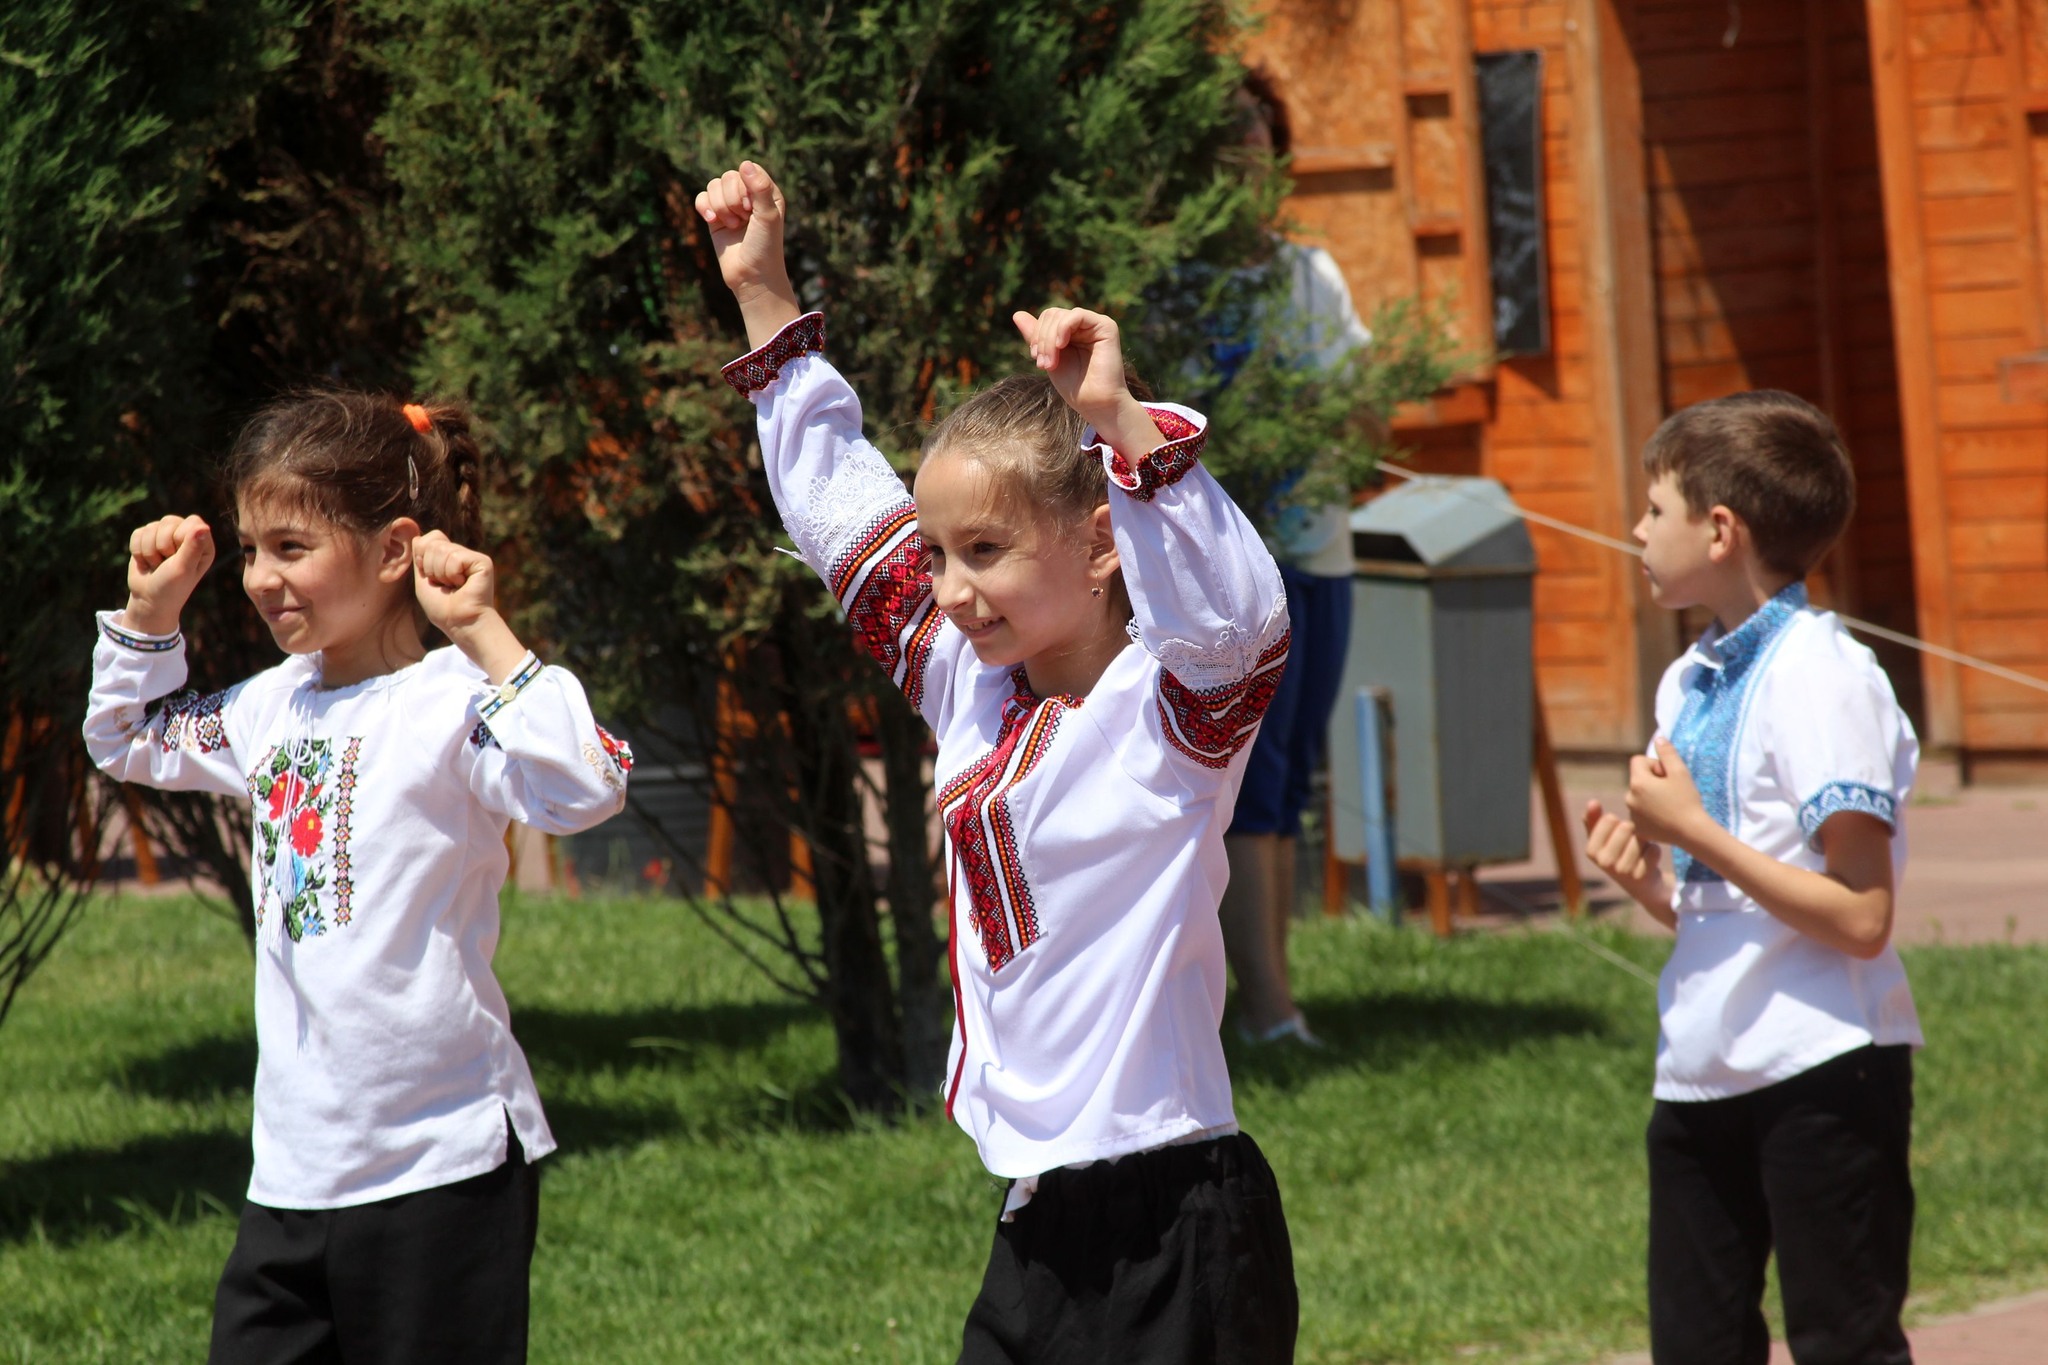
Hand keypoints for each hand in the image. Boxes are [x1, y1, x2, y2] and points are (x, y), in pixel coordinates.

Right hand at [123, 514, 214, 634]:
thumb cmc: (172, 587)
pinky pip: (138, 533)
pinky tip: (146, 562)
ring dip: (149, 551)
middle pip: (169, 521)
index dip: (180, 537)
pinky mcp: (147, 539)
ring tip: (157, 565)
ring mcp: (165, 536)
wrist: (148, 599)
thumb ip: (192, 547)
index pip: (192, 521)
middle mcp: (186, 537)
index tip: (178, 556)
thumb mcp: (184, 568)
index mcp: (202, 543)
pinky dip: (138, 551)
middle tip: (166, 563)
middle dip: (162, 545)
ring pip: (151, 526)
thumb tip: (204, 527)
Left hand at [411, 530, 496, 636]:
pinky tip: (463, 585)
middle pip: (433, 543)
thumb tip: (417, 537)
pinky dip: (453, 575)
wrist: (460, 623)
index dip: (422, 557)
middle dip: (431, 567)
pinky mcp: (483, 562)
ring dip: (441, 574)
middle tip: (444, 585)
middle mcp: (462, 554)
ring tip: (454, 586)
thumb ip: (419, 557)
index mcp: (448, 557)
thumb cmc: (442, 608)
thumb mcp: (423, 579)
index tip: (431, 578)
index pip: (428, 538)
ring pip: (443, 550)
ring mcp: (473, 557)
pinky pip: (456, 558)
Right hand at [695, 161, 792, 305]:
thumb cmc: (765, 247)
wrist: (751, 277)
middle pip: (727, 177)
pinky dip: (704, 208)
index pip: (747, 170)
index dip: (744, 187)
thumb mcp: (767, 216)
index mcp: (767, 192)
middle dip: (732, 200)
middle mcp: (748, 196)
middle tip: (743, 221)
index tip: (750, 209)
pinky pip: (701, 198)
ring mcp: (730, 206)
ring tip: (733, 226)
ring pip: (713, 186)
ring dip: (720, 207)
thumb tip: (745, 163)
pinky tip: (712, 221)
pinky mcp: (715, 217)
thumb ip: (760, 189)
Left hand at [1011, 307, 1137, 431]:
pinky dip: (1063, 329)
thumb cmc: (1074, 385)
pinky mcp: (1106, 326)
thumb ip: (1035, 336)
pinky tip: (1061, 345)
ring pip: (1060, 316)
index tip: (1036, 359)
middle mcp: (1084, 325)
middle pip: (1051, 314)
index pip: (1047, 318)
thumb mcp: (1048, 358)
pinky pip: (1076, 315)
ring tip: (1051, 363)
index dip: (1037, 335)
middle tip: (1043, 365)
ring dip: (1049, 340)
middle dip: (1042, 339)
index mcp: (1071, 331)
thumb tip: (1017, 313)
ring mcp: (1095, 324)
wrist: (1095, 403)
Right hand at [1582, 798, 1666, 906]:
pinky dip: (1655, 851)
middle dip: (1633, 831)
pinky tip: (1649, 860)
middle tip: (1631, 845)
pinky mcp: (1641, 877)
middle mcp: (1604, 863)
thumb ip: (1594, 819)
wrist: (1641, 884)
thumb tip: (1592, 801)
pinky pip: (1654, 849)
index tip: (1618, 836)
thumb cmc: (1620, 855)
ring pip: (1641, 837)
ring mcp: (1622, 871)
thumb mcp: (1604, 839)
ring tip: (1639, 852)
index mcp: (1591, 851)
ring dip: (1644, 841)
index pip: (1610, 819)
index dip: (1619, 823)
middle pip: (1626, 827)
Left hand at [1625, 738, 1708, 848]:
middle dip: (1652, 781)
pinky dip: (1650, 812)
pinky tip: (1666, 817)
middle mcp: (1629, 798)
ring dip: (1651, 796)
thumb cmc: (1687, 800)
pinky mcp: (1637, 828)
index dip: (1654, 765)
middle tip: (1672, 791)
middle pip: (1638, 779)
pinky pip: (1640, 813)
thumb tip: (1658, 739)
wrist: (1692, 832)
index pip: (1638, 761)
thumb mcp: (1680, 772)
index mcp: (1637, 783)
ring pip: (1639, 796)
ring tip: (1670, 805)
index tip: (1667, 775)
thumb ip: (1667, 753)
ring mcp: (1631, 815)